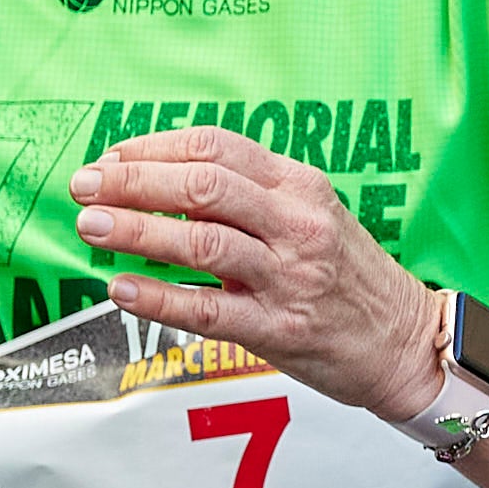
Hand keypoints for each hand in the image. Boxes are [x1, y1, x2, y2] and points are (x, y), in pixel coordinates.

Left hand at [69, 127, 439, 419]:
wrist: (403, 340)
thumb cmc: (346, 276)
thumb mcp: (310, 215)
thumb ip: (249, 195)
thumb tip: (161, 180)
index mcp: (299, 185)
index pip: (216, 147)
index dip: (154, 148)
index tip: (110, 157)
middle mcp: (295, 223)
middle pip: (202, 186)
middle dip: (134, 182)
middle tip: (85, 186)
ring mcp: (289, 277)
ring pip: (201, 242)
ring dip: (138, 231)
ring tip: (91, 227)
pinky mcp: (280, 329)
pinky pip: (207, 310)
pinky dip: (159, 298)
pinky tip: (121, 289)